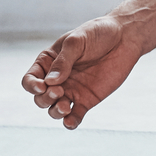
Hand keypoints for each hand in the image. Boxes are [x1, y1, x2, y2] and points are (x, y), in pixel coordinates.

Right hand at [21, 16, 140, 128]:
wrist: (125, 37)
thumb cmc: (98, 33)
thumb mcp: (77, 41)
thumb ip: (63, 61)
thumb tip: (51, 82)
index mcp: (49, 62)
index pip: (30, 79)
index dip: (31, 86)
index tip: (42, 85)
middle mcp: (57, 79)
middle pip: (40, 98)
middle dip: (45, 99)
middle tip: (59, 91)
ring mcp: (71, 91)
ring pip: (54, 110)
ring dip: (55, 112)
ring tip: (65, 107)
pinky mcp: (87, 100)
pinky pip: (75, 116)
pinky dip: (70, 122)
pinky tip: (71, 122)